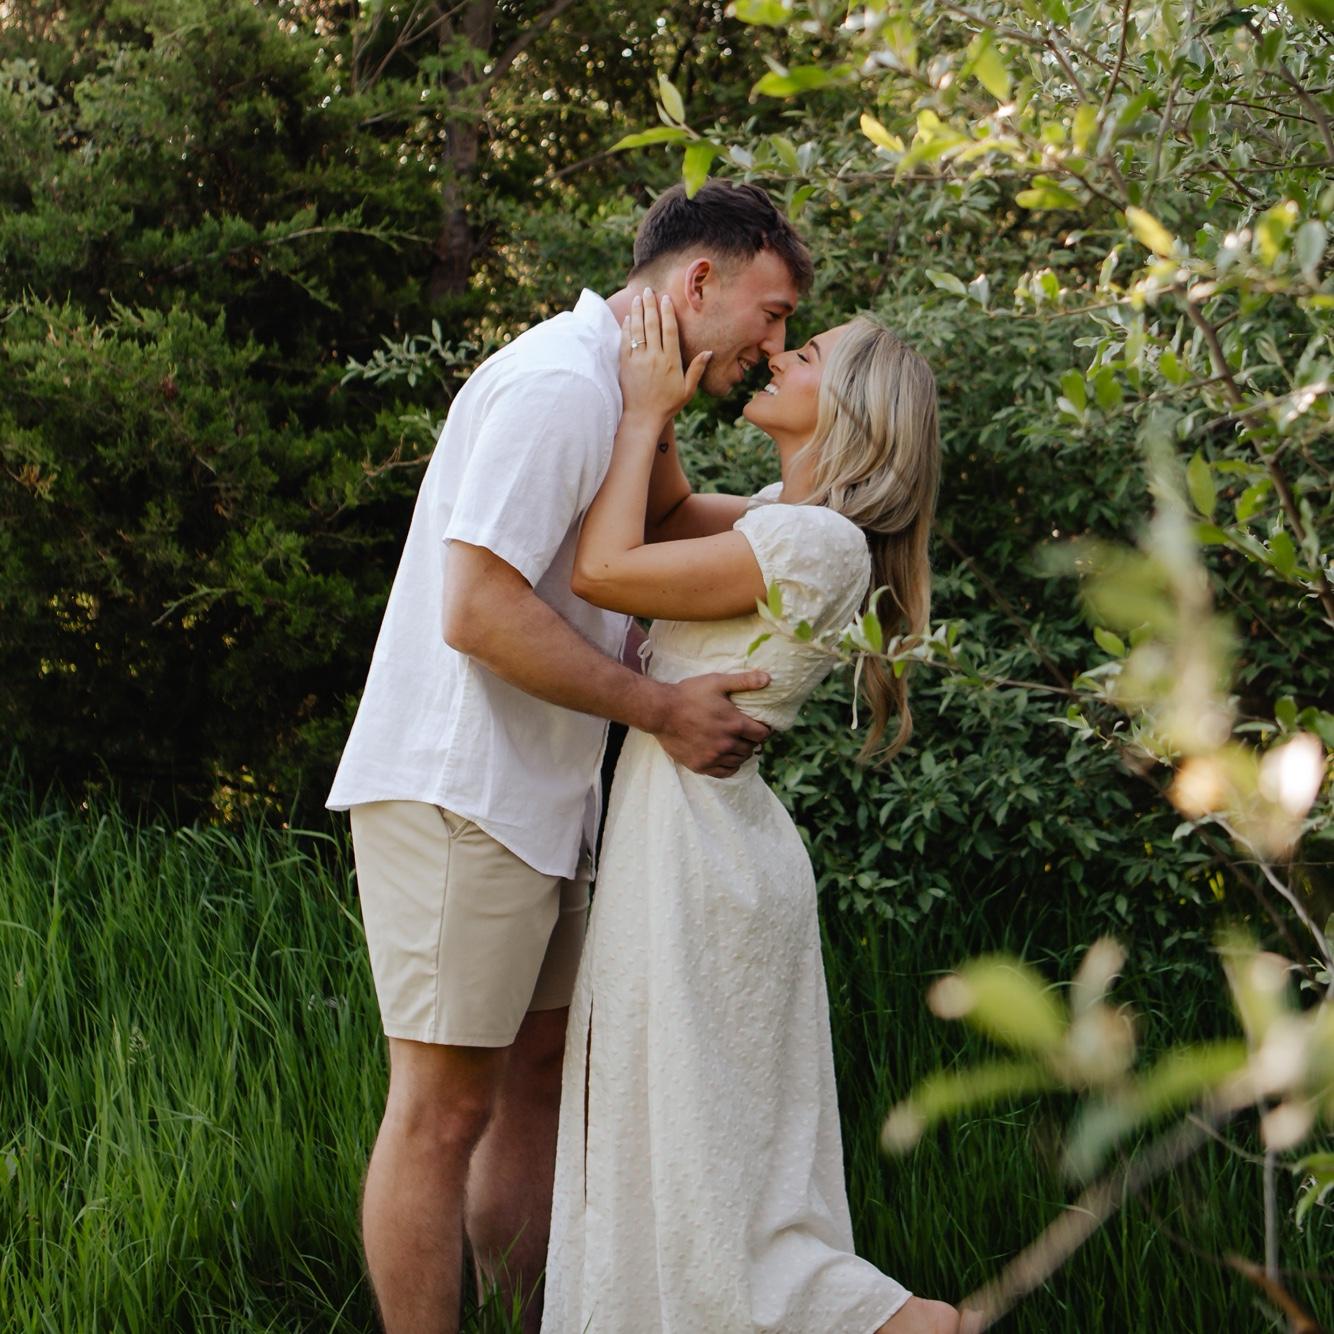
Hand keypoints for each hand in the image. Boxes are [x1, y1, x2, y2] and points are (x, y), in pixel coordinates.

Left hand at [619, 286, 711, 429]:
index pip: (669, 330)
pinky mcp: (626, 365)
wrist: (643, 418)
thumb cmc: (667, 405)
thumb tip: (709, 352)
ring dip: (637, 312)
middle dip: (650, 306)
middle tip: (648, 291)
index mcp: (671, 361)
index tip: (665, 299)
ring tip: (637, 299)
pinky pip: (625, 342)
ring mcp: (638, 360)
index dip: (667, 312)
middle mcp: (654, 357)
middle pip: (651, 325)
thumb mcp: (687, 390)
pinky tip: (628, 318)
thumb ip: (697, 369)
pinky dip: (626, 328)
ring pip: (637, 330)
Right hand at [651, 671, 771, 777]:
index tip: (759, 726)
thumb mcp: (717, 682)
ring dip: (741, 753)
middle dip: (751, 740)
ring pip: (739, 761)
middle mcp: (727, 744)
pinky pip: (724, 772)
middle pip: (751, 748)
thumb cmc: (689, 694)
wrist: (661, 711)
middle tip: (746, 734)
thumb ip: (744, 681)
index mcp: (735, 724)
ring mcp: (714, 757)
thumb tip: (768, 679)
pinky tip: (726, 757)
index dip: (763, 729)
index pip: (762, 734)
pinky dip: (729, 766)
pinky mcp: (701, 765)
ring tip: (736, 744)